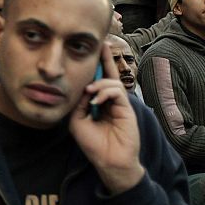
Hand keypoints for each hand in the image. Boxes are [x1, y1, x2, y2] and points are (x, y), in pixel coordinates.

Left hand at [69, 42, 144, 194]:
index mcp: (98, 102)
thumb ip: (79, 102)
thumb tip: (83, 87)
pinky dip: (105, 92)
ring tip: (89, 92)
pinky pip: (118, 92)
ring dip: (99, 84)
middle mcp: (110, 101)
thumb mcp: (77, 120)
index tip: (89, 50)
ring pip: (113, 82)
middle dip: (105, 59)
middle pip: (110, 74)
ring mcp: (120, 104)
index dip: (95, 66)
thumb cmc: (93, 144)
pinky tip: (96, 100)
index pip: (97, 80)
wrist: (108, 161)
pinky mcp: (127, 109)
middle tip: (103, 43)